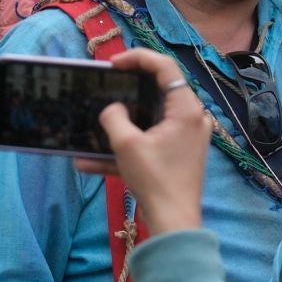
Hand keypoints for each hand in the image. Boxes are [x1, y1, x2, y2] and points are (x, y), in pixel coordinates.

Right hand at [73, 48, 210, 237]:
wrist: (173, 222)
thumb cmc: (154, 180)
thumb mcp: (126, 144)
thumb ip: (114, 117)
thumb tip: (112, 109)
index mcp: (186, 108)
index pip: (165, 66)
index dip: (137, 58)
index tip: (113, 65)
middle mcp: (192, 119)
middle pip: (158, 91)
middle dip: (128, 89)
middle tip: (106, 87)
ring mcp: (186, 138)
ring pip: (150, 119)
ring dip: (122, 123)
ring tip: (95, 121)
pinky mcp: (178, 156)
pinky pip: (150, 143)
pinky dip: (126, 148)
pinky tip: (89, 162)